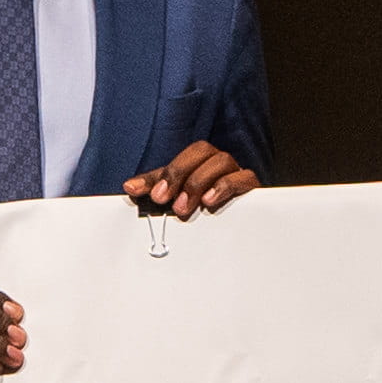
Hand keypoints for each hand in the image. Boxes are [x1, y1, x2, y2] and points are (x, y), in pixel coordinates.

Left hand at [127, 140, 255, 217]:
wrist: (239, 232)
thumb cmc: (204, 210)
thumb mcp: (176, 200)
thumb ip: (155, 191)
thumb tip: (129, 186)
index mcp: (199, 163)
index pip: (179, 160)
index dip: (163, 174)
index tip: (146, 193)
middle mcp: (218, 163)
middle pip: (201, 150)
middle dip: (179, 174)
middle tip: (165, 201)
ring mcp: (236, 172)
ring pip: (222, 160)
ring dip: (199, 182)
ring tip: (184, 207)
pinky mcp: (252, 187)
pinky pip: (245, 177)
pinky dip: (226, 186)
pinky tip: (210, 201)